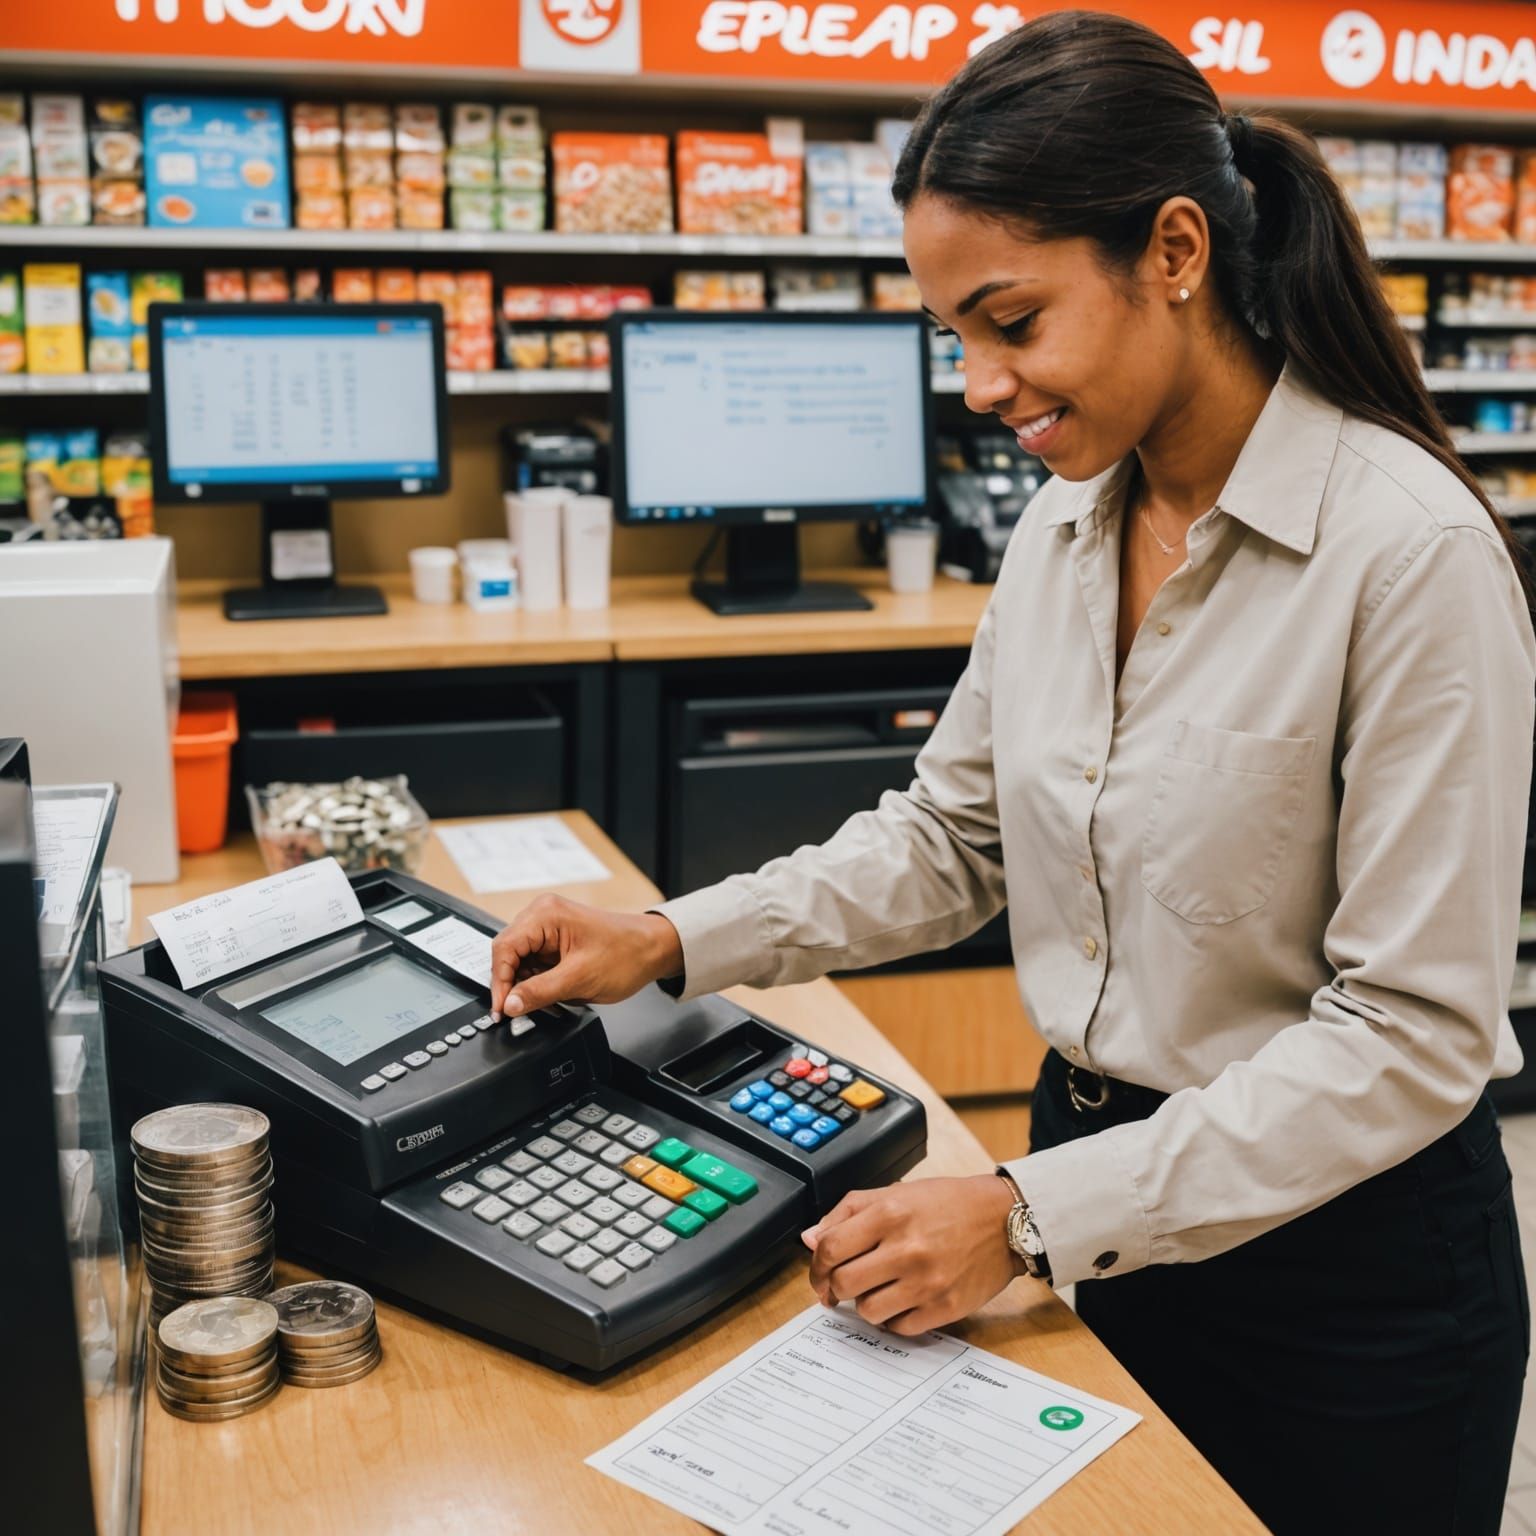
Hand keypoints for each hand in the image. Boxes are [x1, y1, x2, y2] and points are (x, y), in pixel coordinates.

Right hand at [488, 895, 683, 1018]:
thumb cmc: (626, 954)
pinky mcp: (556, 940)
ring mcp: (549, 927)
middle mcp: (543, 915)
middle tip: (514, 1012)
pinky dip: (536, 981)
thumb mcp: (579, 978)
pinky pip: (534, 962)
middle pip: (508, 953)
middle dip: (511, 984)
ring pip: (519, 960)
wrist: (653, 950)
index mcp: (546, 914)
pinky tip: (547, 994)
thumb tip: (510, 1005)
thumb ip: (540, 992)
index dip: (499, 982)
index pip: (504, 948)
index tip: (502, 1009)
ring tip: (539, 1003)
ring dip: (525, 984)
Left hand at [802, 1175, 1024, 1335]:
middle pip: (843, 1283)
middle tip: (842, 1286)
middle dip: (836, 1287)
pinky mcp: (945, 1307)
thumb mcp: (895, 1192)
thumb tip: (811, 1239)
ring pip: (868, 1311)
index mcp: (890, 1213)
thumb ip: (848, 1212)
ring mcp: (927, 1282)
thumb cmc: (949, 1203)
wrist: (1003, 1220)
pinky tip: (901, 1301)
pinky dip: (893, 1318)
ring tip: (877, 1290)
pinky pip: (899, 1328)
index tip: (819, 1272)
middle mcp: (906, 1248)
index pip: (829, 1248)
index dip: (816, 1265)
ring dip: (865, 1304)